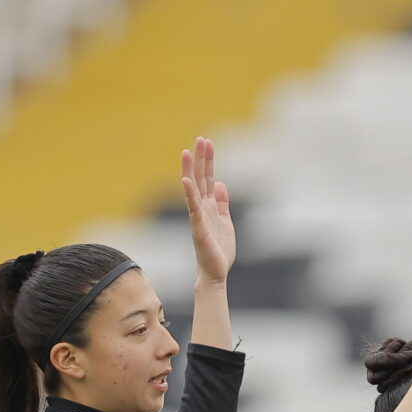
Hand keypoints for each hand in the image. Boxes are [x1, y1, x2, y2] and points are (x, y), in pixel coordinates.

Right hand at [182, 137, 235, 283]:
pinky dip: (189, 194)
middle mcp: (201, 208)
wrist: (216, 272)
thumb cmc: (219, 249)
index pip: (207, 178)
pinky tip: (186, 180)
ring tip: (187, 152)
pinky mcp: (198, 228)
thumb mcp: (225, 222)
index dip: (207, 161)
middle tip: (201, 139)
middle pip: (199, 178)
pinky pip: (193, 208)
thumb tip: (221, 184)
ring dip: (190, 170)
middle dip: (200, 159)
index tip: (207, 142)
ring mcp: (198, 216)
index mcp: (209, 206)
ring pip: (192, 189)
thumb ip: (222, 204)